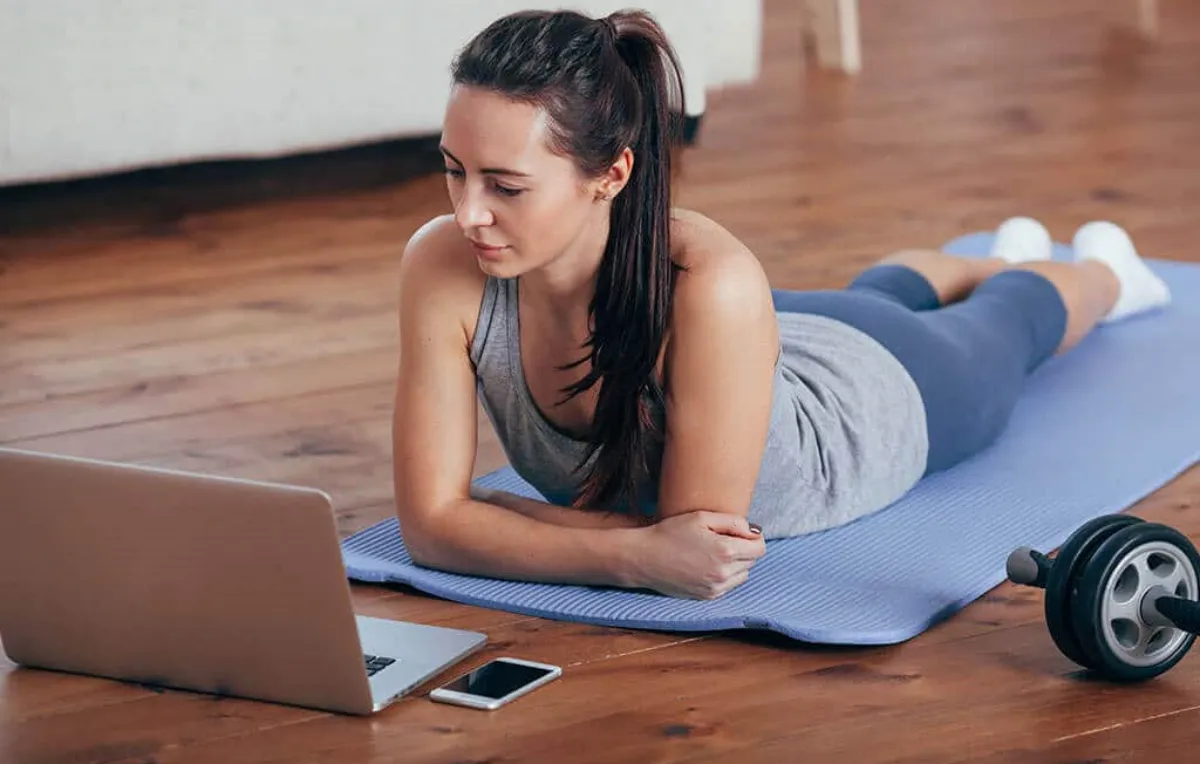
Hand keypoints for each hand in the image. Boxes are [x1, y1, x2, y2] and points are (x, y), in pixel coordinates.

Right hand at [629, 511, 765, 598]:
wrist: (645, 558)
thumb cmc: (670, 533)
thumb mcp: (702, 517)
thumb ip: (733, 521)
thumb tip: (754, 531)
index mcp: (725, 551)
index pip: (759, 548)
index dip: (753, 537)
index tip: (740, 531)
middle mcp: (724, 573)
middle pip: (753, 561)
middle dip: (744, 549)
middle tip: (723, 539)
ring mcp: (716, 587)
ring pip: (743, 575)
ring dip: (737, 563)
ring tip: (715, 552)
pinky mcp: (707, 596)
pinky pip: (729, 586)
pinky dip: (725, 575)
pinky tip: (708, 565)